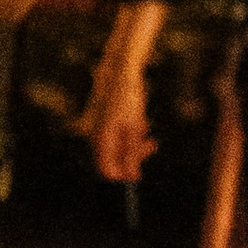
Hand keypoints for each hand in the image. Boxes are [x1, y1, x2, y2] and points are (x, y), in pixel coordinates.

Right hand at [85, 56, 154, 183]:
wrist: (122, 71)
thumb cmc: (127, 97)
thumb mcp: (134, 128)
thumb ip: (131, 154)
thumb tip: (131, 176)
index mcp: (101, 140)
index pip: (107, 170)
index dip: (122, 175)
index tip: (138, 173)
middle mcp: (96, 137)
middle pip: (113, 159)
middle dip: (133, 155)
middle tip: (151, 145)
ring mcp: (100, 128)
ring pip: (117, 146)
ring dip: (134, 142)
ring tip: (146, 127)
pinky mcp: (105, 120)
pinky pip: (117, 134)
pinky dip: (130, 132)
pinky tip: (141, 121)